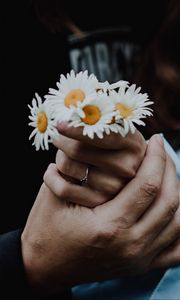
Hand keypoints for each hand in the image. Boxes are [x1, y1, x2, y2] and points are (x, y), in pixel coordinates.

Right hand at [21, 135, 179, 294]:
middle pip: (169, 200)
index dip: (156, 157)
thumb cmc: (46, 227)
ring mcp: (138, 259)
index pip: (148, 184)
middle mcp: (130, 246)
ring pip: (178, 222)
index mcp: (108, 227)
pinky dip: (179, 226)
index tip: (155, 140)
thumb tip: (108, 142)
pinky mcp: (140, 266)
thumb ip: (82, 169)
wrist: (44, 265)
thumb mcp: (57, 194)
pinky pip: (176, 250)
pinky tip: (173, 210)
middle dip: (169, 168)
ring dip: (176, 192)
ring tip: (166, 173)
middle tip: (161, 151)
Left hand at [50, 122, 145, 205]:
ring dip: (59, 157)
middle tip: (57, 136)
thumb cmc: (108, 140)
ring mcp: (114, 188)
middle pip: (77, 150)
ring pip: (67, 165)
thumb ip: (95, 119)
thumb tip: (68, 116)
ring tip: (65, 154)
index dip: (77, 128)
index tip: (59, 124)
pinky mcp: (98, 202)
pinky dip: (51, 176)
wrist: (117, 166)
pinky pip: (62, 188)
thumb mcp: (110, 126)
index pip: (101, 135)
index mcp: (133, 143)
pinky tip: (54, 171)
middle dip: (61, 140)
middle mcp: (128, 167)